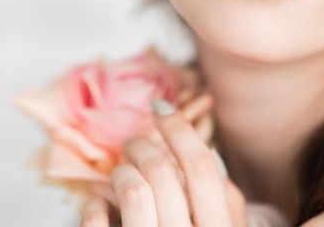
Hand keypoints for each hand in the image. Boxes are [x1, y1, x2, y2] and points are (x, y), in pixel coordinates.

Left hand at [79, 95, 247, 226]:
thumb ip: (230, 207)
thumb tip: (215, 164)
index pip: (203, 168)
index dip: (179, 128)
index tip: (160, 107)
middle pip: (162, 172)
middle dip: (142, 146)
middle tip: (133, 144)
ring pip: (133, 190)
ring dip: (122, 172)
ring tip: (122, 174)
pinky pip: (96, 221)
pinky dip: (94, 207)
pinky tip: (99, 206)